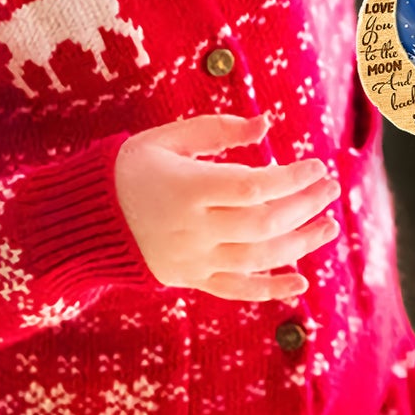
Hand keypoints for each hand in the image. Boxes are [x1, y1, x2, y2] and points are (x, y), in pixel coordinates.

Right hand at [115, 112, 341, 300]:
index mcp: (188, 188)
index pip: (254, 187)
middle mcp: (194, 229)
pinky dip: (270, 289)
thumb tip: (266, 125)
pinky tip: (301, 282)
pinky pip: (236, 289)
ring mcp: (193, 259)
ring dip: (300, 243)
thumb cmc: (129, 168)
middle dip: (304, 206)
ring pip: (258, 258)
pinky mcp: (191, 279)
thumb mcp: (167, 138)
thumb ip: (218, 130)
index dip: (291, 178)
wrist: (84, 219)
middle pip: (263, 223)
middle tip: (331, 189)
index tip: (317, 165)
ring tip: (329, 226)